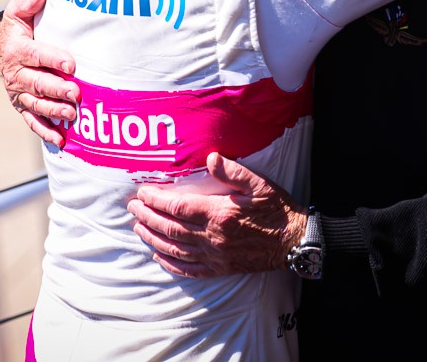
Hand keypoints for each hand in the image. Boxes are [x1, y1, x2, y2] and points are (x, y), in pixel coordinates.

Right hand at [0, 0, 79, 146]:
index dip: (54, 59)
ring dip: (54, 110)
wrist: (1, 49)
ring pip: (37, 104)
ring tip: (72, 114)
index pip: (37, 54)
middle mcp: (16, 74)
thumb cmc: (16, 29)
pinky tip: (61, 140)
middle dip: (57, 89)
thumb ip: (27, 4)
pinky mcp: (22, 105)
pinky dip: (45, 131)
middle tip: (76, 94)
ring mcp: (19, 92)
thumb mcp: (16, 12)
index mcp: (17, 50)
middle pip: (37, 83)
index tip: (71, 64)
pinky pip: (33, 120)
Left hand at [127, 152, 307, 277]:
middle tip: (131, 208)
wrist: (295, 241)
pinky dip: (170, 263)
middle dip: (147, 217)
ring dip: (153, 238)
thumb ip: (233, 171)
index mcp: (220, 214)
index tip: (142, 193)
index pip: (178, 207)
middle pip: (171, 228)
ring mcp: (216, 255)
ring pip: (175, 249)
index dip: (156, 200)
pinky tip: (159, 256)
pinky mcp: (221, 268)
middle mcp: (213, 237)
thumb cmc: (277, 209)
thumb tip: (211, 157)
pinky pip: (190, 269)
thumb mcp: (259, 184)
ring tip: (138, 228)